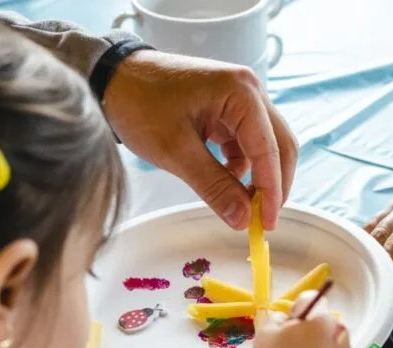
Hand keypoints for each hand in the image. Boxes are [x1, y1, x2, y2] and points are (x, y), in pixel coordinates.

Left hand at [103, 51, 297, 230]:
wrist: (113, 79)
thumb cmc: (140, 104)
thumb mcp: (177, 151)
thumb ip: (214, 186)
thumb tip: (243, 219)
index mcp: (240, 91)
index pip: (269, 148)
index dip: (272, 190)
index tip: (266, 222)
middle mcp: (248, 90)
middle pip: (279, 144)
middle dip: (273, 184)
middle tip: (262, 220)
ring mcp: (239, 99)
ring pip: (265, 146)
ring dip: (259, 177)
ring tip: (243, 206)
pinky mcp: (227, 110)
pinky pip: (246, 143)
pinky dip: (242, 167)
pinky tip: (228, 184)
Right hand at [253, 292, 352, 347]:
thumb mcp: (263, 337)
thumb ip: (270, 319)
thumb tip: (278, 317)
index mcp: (319, 318)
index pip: (309, 300)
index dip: (295, 311)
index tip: (284, 328)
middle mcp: (338, 331)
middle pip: (321, 323)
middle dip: (308, 331)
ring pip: (329, 342)